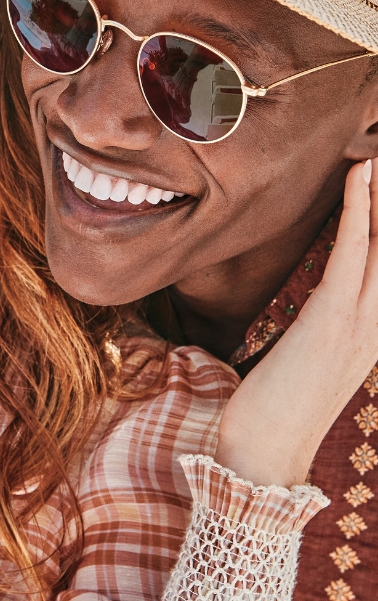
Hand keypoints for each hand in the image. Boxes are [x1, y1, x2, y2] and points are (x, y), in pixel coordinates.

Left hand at [216, 158, 377, 486]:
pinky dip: (359, 213)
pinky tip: (362, 177)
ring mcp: (361, 324)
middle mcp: (377, 326)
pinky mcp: (332, 320)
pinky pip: (353, 254)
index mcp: (369, 334)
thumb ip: (318, 327)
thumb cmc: (273, 407)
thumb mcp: (303, 359)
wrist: (262, 451)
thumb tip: (316, 303)